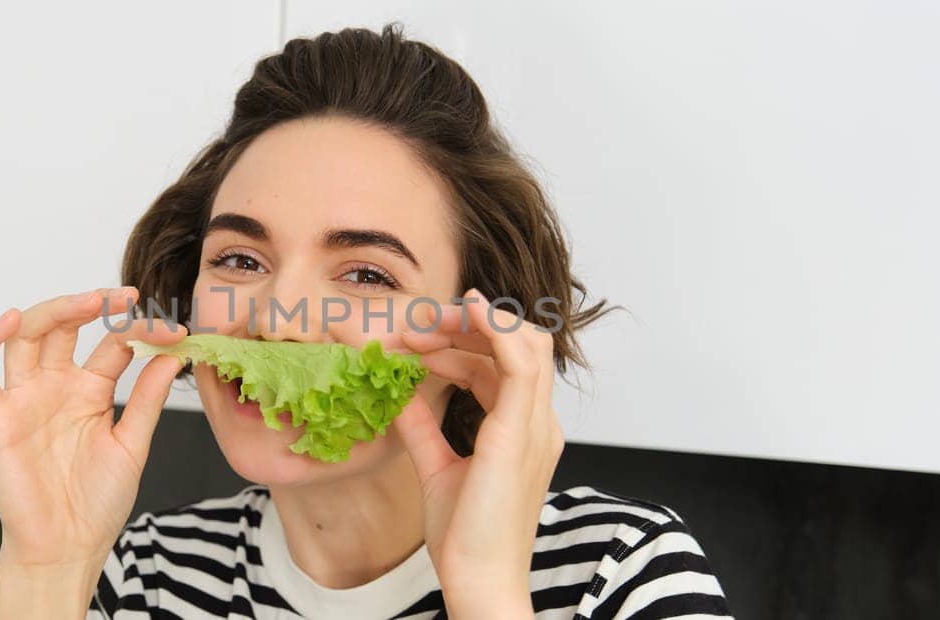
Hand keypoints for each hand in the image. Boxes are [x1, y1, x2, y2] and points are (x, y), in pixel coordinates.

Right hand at [0, 287, 186, 571]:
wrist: (66, 548)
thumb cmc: (97, 503)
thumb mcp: (132, 445)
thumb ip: (147, 399)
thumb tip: (173, 354)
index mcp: (90, 390)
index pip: (112, 343)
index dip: (139, 330)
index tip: (172, 330)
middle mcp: (55, 386)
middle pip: (64, 327)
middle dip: (91, 305)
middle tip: (123, 297)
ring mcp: (23, 399)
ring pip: (25, 337)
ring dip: (51, 312)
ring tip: (85, 301)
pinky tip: (11, 322)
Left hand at [394, 288, 563, 618]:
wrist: (478, 578)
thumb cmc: (465, 536)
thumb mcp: (437, 468)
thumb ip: (422, 429)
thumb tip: (401, 396)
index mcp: (524, 431)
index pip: (500, 368)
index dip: (460, 346)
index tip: (415, 344)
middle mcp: (538, 423)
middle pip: (518, 345)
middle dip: (468, 324)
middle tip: (418, 325)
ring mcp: (534, 425)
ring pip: (525, 343)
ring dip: (474, 322)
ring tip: (427, 323)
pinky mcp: (518, 431)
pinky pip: (519, 361)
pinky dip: (495, 327)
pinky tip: (468, 310)